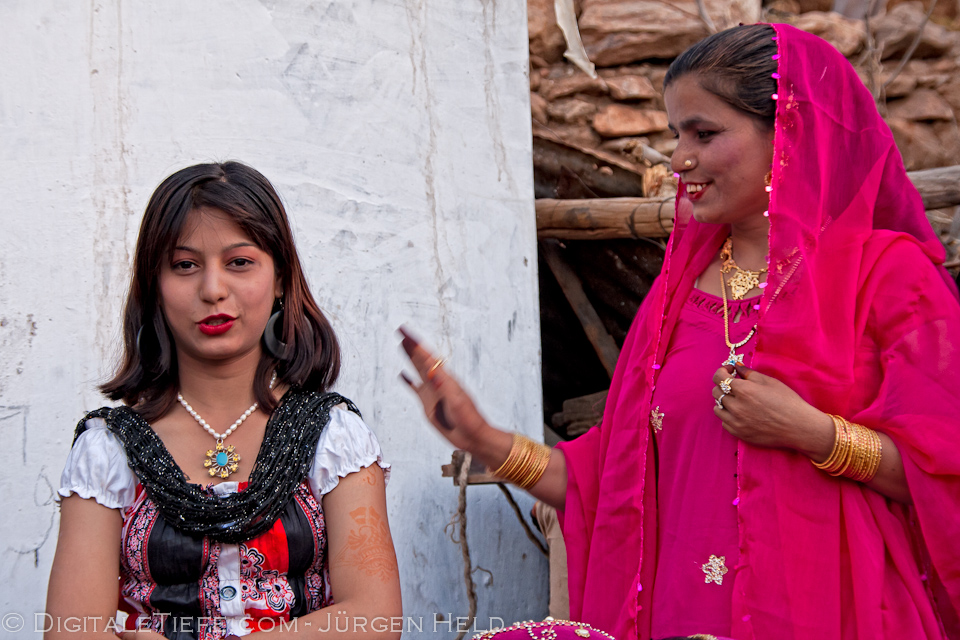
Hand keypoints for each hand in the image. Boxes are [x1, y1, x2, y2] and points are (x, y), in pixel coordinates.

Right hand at [398, 326, 492, 451]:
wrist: (472, 436)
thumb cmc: (469, 418)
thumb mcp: (457, 402)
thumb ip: (445, 388)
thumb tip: (434, 375)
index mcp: (445, 378)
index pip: (428, 356)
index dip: (416, 343)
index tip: (405, 331)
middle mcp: (437, 381)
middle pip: (421, 359)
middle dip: (411, 346)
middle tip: (400, 331)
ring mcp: (432, 392)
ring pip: (417, 370)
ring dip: (409, 358)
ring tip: (401, 345)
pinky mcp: (428, 404)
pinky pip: (415, 389)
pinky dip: (408, 382)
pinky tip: (402, 375)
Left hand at [711, 364, 833, 458]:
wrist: (798, 427)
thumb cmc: (787, 402)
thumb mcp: (770, 382)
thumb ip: (749, 373)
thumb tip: (736, 367)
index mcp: (744, 390)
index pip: (718, 377)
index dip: (722, 371)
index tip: (730, 371)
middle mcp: (736, 406)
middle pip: (716, 392)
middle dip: (722, 385)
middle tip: (735, 385)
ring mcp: (736, 422)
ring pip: (717, 408)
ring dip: (724, 402)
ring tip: (737, 400)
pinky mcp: (739, 433)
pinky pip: (724, 423)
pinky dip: (729, 416)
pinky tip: (741, 414)